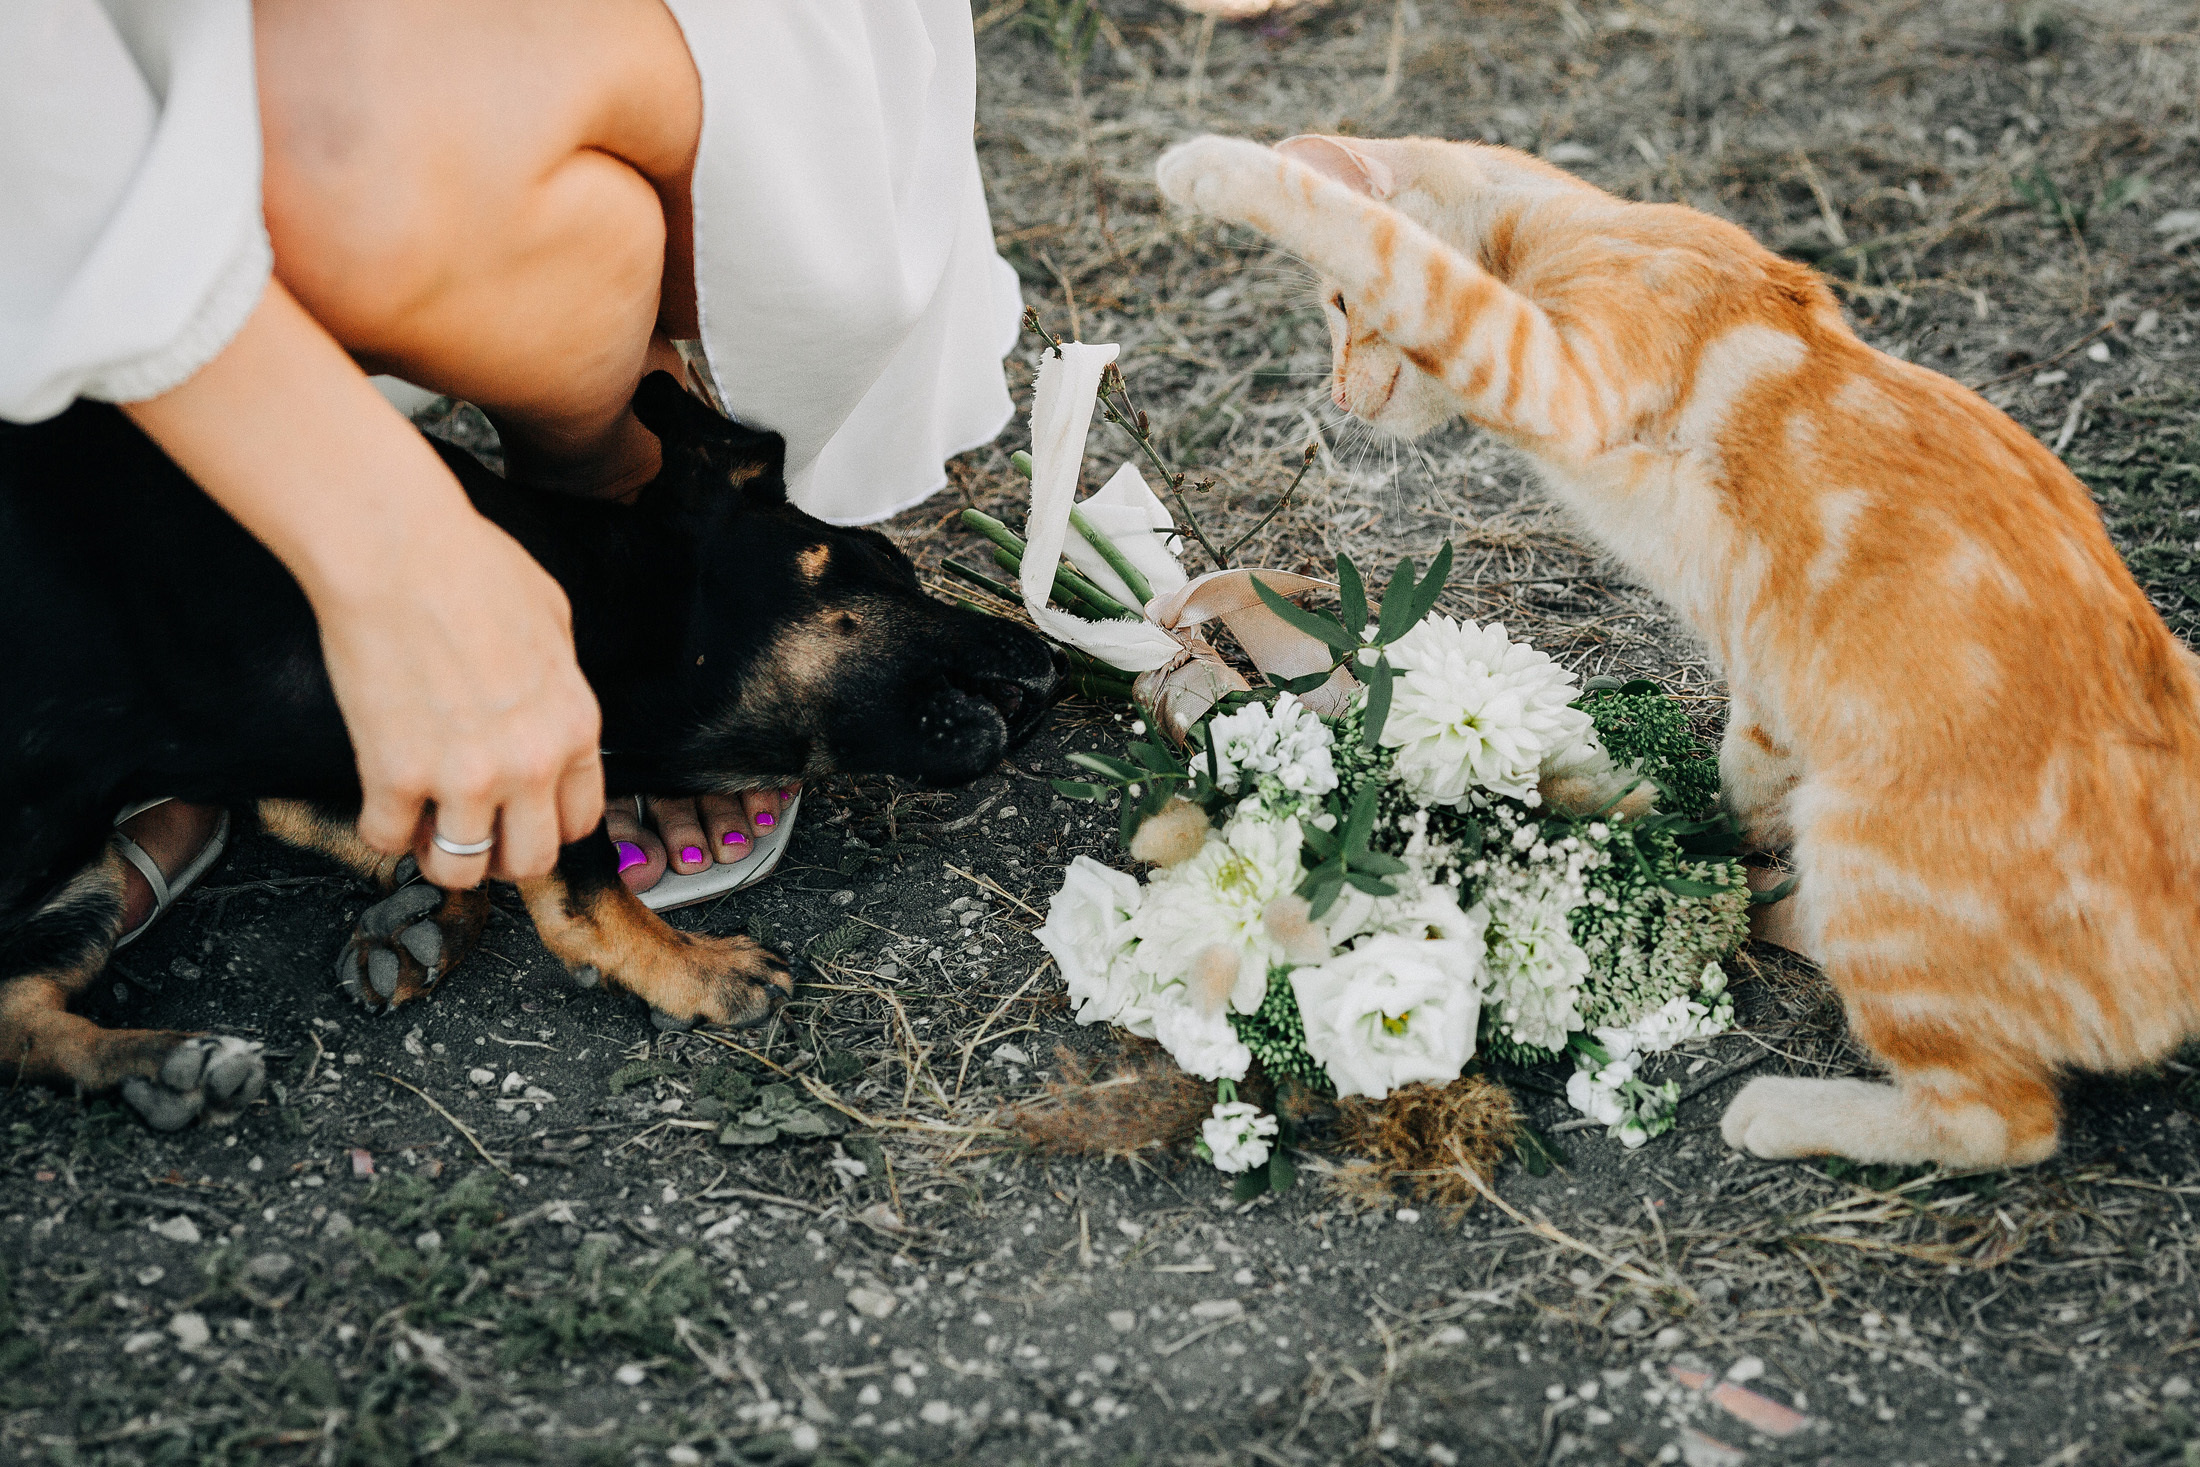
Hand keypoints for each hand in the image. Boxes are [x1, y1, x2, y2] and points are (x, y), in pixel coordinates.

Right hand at [123, 279, 605, 885]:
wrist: (398, 549)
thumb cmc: (472, 567)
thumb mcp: (554, 619)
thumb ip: (559, 681)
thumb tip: (547, 706)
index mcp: (574, 725)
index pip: (580, 818)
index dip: (546, 825)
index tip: (520, 818)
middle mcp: (530, 762)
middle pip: (530, 861)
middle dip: (501, 856)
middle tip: (473, 833)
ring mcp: (465, 775)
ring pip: (462, 870)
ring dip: (441, 856)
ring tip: (425, 828)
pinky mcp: (395, 774)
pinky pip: (388, 840)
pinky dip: (381, 830)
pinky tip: (380, 803)